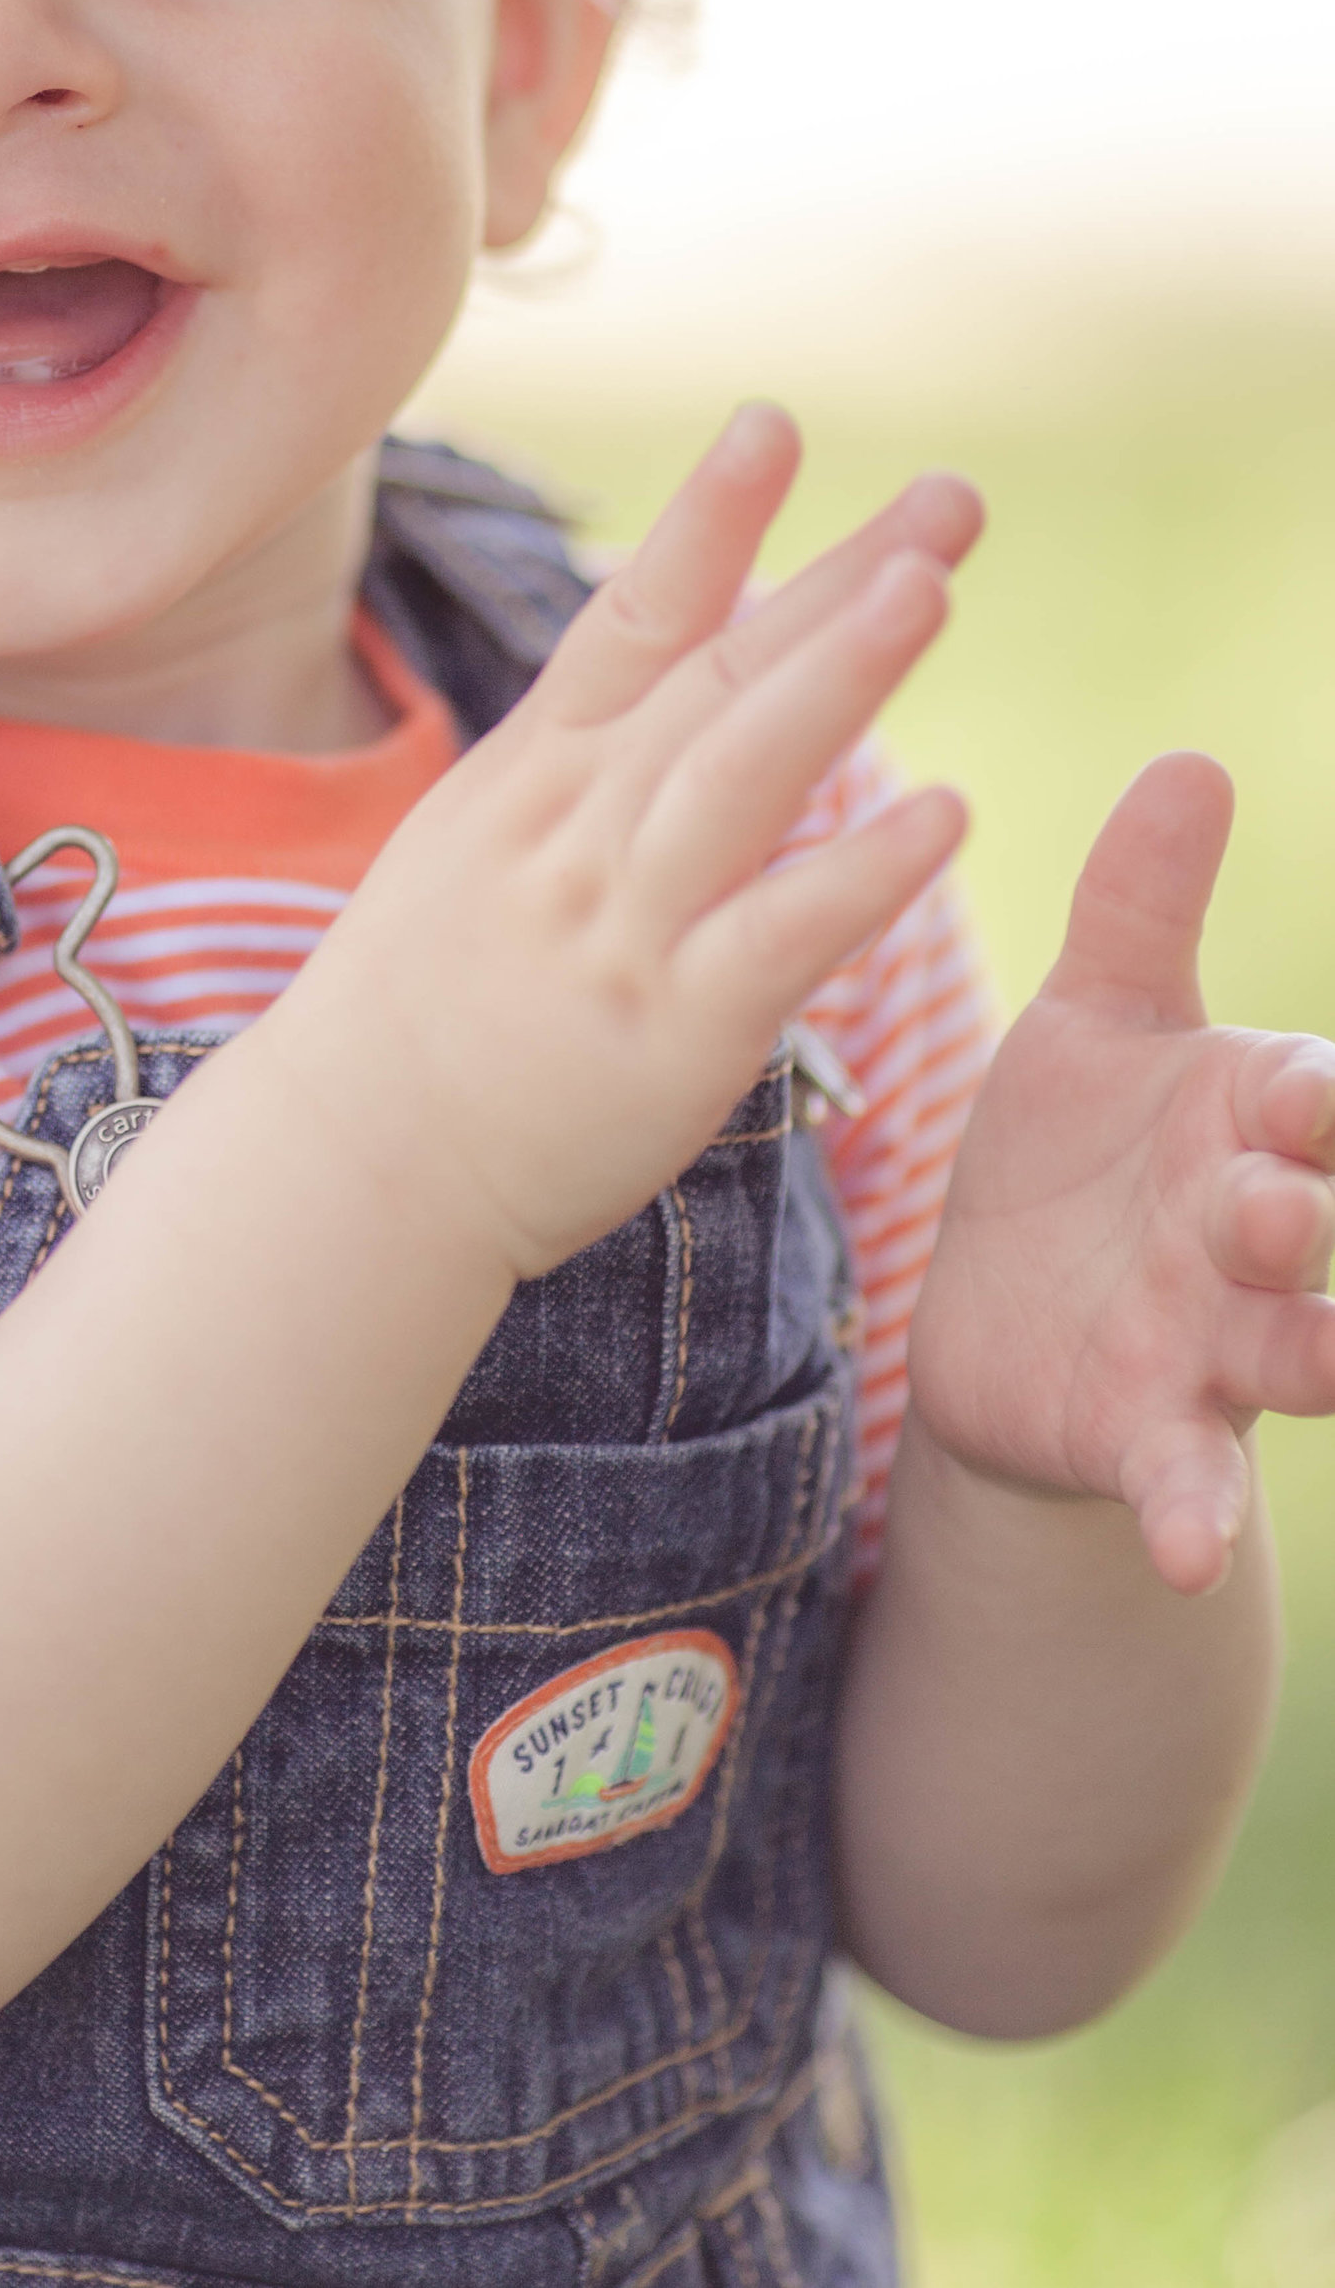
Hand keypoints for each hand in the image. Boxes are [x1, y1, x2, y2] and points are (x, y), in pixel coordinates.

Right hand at [290, 403, 975, 1281]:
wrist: (349, 1165)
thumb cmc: (419, 1011)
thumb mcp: (476, 847)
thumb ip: (580, 768)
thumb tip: (669, 681)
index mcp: (534, 777)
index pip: (633, 620)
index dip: (709, 520)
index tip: (775, 424)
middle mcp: (578, 829)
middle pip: (721, 676)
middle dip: (837, 579)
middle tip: (951, 499)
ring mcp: (620, 924)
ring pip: (740, 777)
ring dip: (839, 677)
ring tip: (931, 592)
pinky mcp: (669, 1031)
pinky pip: (775, 935)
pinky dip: (859, 872)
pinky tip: (944, 817)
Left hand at [908, 754, 1334, 1595]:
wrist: (1008, 1311)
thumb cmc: (1078, 1143)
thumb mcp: (1098, 1016)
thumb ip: (1141, 900)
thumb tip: (1194, 758)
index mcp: (1251, 1114)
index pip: (1315, 1096)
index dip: (1322, 1098)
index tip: (1311, 1092)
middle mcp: (1260, 1229)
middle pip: (1315, 1223)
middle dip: (1311, 1216)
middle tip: (1279, 1205)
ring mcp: (1220, 1343)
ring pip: (1298, 1355)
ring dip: (1316, 1357)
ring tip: (1330, 1362)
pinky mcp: (1152, 1434)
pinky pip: (1190, 1482)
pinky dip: (1194, 1516)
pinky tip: (1188, 1553)